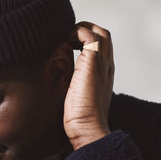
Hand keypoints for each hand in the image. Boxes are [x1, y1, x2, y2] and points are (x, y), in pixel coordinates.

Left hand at [64, 22, 114, 149]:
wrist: (87, 129)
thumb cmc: (78, 119)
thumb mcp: (74, 94)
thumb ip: (70, 81)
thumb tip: (54, 69)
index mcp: (103, 73)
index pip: (100, 47)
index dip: (84, 41)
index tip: (67, 45)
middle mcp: (106, 66)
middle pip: (103, 35)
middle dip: (84, 30)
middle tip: (66, 39)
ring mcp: (102, 64)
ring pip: (99, 33)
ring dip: (80, 30)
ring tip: (65, 40)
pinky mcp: (93, 63)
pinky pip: (89, 37)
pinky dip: (76, 34)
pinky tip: (64, 45)